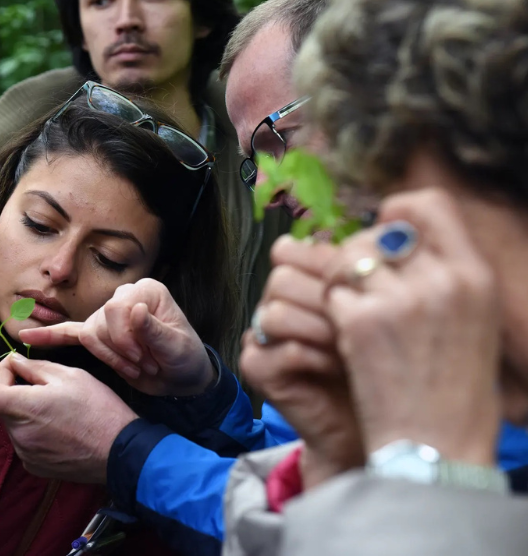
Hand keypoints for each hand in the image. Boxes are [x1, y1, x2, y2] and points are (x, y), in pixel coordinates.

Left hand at [0, 355, 137, 482]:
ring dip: (23, 407)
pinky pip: (24, 439)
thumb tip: (13, 362)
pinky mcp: (35, 466)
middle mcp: (18, 435)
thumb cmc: (99, 408)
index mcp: (24, 408)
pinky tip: (56, 421)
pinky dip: (32, 426)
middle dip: (9, 386)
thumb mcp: (69, 375)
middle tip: (33, 374)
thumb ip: (34, 367)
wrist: (120, 451)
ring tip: (53, 399)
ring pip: (13, 422)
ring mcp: (25, 454)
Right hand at [19, 279, 214, 395]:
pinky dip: (50, 336)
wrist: (182, 378)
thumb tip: (137, 311)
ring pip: (88, 335)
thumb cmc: (185, 358)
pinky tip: (27, 337)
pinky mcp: (99, 336)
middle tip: (142, 365)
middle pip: (99, 323)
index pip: (116, 308)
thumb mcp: (177, 347)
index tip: (144, 358)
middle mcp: (124, 297)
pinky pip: (70, 333)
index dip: (125, 338)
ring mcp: (109, 316)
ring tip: (134, 367)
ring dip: (109, 358)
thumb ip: (156, 331)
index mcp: (145, 291)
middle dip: (118, 351)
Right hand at [241, 236, 363, 487]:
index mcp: (298, 283)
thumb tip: (390, 223)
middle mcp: (274, 305)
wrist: (372, 424)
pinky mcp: (258, 369)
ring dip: (322, 325)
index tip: (368, 281)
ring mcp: (262, 337)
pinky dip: (316, 354)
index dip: (327, 262)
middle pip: (281, 277)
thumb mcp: (377, 308)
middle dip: (326, 295)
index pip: (291, 251)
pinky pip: (281, 348)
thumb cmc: (383, 363)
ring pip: (276, 310)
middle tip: (362, 315)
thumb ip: (370, 270)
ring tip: (354, 343)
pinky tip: (342, 364)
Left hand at [325, 189, 500, 464]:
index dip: (397, 210)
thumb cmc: (453, 388)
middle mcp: (441, 280)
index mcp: (475, 276)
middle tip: (357, 283)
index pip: (431, 204)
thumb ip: (445, 275)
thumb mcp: (474, 321)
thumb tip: (399, 235)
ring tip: (349, 308)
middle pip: (377, 233)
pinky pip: (332, 293)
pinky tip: (343, 332)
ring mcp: (400, 300)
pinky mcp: (362, 323)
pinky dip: (330, 309)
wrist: (437, 445)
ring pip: (347, 259)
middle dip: (359, 255)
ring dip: (340, 280)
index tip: (382, 229)